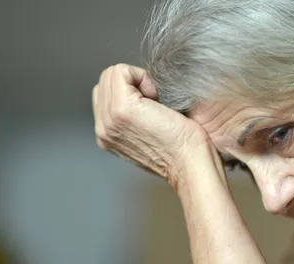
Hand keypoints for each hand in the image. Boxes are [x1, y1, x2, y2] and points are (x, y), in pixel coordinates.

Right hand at [92, 64, 207, 185]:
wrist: (190, 162)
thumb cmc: (182, 150)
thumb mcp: (149, 135)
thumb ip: (135, 120)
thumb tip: (141, 97)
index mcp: (107, 136)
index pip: (104, 94)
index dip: (131, 90)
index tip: (153, 107)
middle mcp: (103, 129)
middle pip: (105, 81)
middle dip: (132, 83)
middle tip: (156, 104)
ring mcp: (109, 118)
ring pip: (112, 74)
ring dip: (137, 81)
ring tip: (156, 102)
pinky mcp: (122, 108)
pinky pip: (121, 71)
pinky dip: (142, 76)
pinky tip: (157, 98)